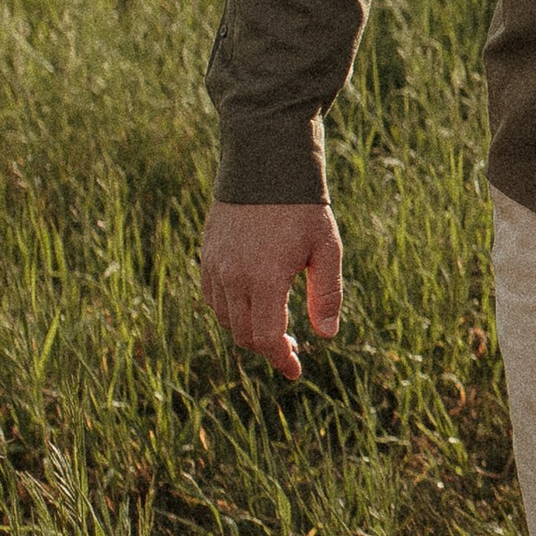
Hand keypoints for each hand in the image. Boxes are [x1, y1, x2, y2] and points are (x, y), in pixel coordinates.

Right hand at [200, 200, 343, 382]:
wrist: (266, 164)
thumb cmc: (303, 207)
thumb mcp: (327, 248)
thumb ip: (327, 294)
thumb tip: (327, 335)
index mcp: (265, 278)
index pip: (265, 337)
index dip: (280, 359)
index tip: (295, 372)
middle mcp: (233, 275)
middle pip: (243, 334)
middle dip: (267, 348)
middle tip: (292, 345)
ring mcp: (216, 265)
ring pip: (225, 318)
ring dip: (247, 330)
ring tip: (274, 325)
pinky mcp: (207, 255)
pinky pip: (212, 297)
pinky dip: (229, 311)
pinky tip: (251, 305)